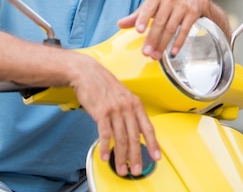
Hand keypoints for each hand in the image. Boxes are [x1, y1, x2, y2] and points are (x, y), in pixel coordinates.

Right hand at [70, 55, 160, 176]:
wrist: (87, 73)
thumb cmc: (103, 84)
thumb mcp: (122, 95)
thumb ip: (129, 111)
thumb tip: (135, 129)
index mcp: (135, 103)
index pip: (148, 127)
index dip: (153, 144)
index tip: (156, 157)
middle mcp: (127, 107)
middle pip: (135, 137)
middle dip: (136, 156)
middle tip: (136, 169)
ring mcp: (114, 109)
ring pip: (121, 138)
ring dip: (121, 156)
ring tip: (121, 168)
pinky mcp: (101, 112)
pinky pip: (105, 134)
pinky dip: (105, 147)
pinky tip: (106, 156)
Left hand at [118, 0, 229, 59]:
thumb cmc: (168, 0)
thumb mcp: (152, 3)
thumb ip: (137, 15)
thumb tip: (120, 24)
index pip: (148, 8)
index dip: (143, 19)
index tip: (139, 31)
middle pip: (159, 22)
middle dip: (152, 39)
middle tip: (146, 53)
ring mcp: (182, 6)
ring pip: (171, 28)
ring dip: (163, 44)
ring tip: (156, 56)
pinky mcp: (193, 14)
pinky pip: (185, 30)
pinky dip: (179, 42)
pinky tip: (173, 52)